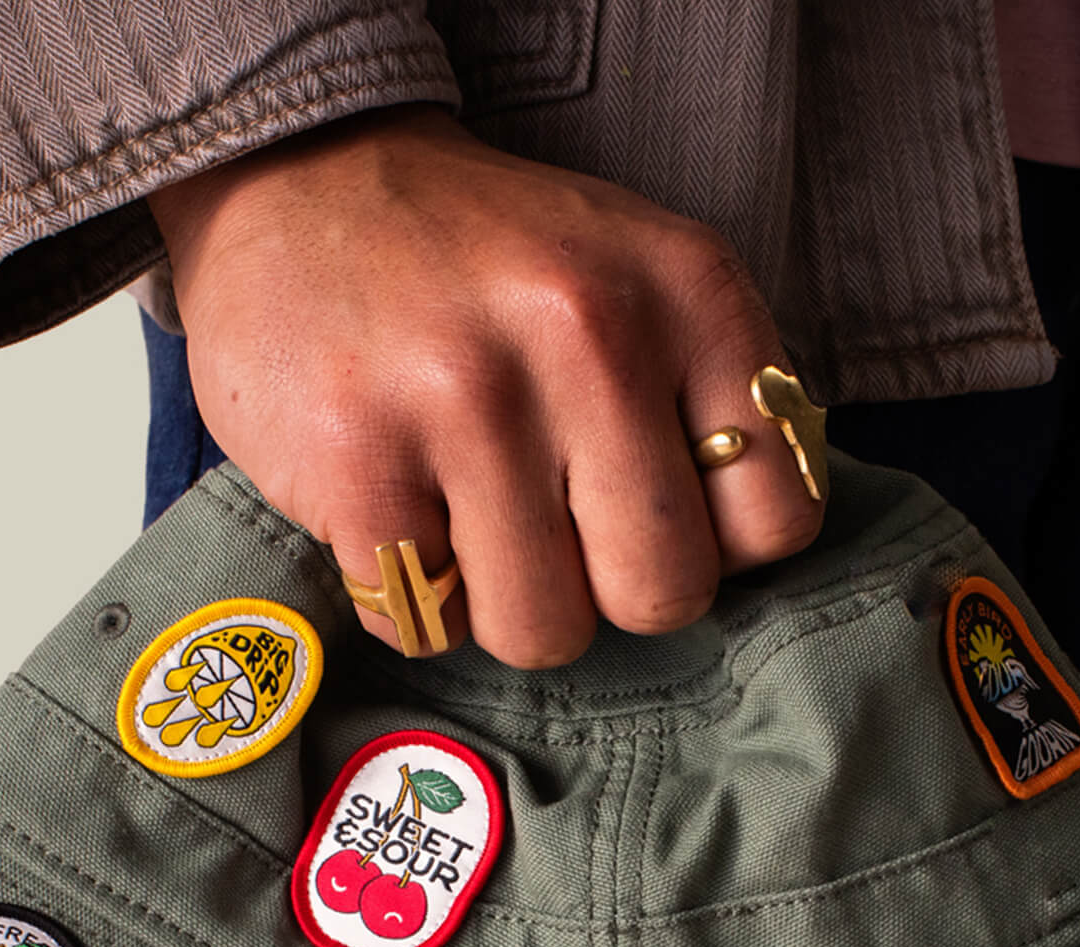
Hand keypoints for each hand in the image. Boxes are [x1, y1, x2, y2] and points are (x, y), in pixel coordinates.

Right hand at [146, 106, 821, 667]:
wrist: (303, 182)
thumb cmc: (490, 272)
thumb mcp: (641, 283)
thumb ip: (712, 404)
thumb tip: (735, 566)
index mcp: (688, 288)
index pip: (776, 518)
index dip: (710, 545)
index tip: (649, 508)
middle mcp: (589, 330)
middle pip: (662, 596)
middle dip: (604, 590)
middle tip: (552, 528)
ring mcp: (466, 397)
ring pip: (544, 632)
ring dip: (501, 604)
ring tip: (467, 519)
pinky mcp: (358, 458)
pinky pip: (425, 624)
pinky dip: (407, 598)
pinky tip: (396, 515)